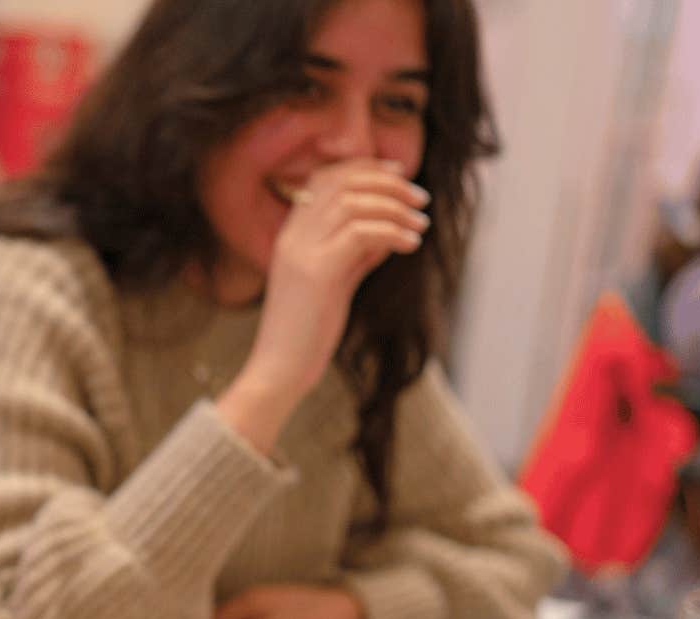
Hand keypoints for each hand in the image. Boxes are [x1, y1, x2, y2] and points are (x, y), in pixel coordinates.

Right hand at [219, 159, 429, 450]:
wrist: (279, 370)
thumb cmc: (307, 333)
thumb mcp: (333, 284)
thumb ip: (354, 255)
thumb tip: (387, 232)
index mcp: (291, 235)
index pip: (325, 178)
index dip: (365, 168)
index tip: (400, 174)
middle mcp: (293, 236)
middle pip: (343, 183)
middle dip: (389, 184)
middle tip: (420, 201)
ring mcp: (302, 252)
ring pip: (354, 203)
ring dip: (396, 208)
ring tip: (420, 226)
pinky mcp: (317, 272)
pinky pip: (361, 233)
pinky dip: (393, 233)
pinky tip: (411, 246)